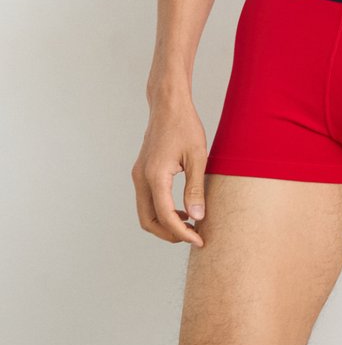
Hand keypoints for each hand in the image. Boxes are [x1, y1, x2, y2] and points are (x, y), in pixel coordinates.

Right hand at [131, 97, 207, 247]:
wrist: (168, 104)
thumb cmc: (185, 125)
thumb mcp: (198, 157)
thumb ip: (196, 188)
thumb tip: (197, 217)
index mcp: (155, 176)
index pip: (165, 216)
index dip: (182, 233)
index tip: (199, 239)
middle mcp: (141, 178)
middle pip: (148, 221)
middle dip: (169, 234)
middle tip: (193, 236)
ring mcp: (138, 174)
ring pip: (145, 213)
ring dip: (164, 223)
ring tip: (190, 224)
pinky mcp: (141, 171)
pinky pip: (146, 200)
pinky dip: (160, 211)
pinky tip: (181, 208)